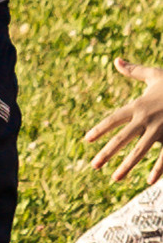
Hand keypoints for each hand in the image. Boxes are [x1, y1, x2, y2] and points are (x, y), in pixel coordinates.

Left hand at [82, 59, 162, 180]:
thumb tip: (116, 60)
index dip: (100, 129)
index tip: (87, 139)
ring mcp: (161, 128)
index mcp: (139, 105)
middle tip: (94, 165)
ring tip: (115, 178)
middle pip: (122, 138)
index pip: (114, 119)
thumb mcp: (154, 75)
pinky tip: (149, 181)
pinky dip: (158, 169)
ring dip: (128, 165)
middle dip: (107, 152)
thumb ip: (134, 71)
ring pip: (141, 150)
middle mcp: (147, 118)